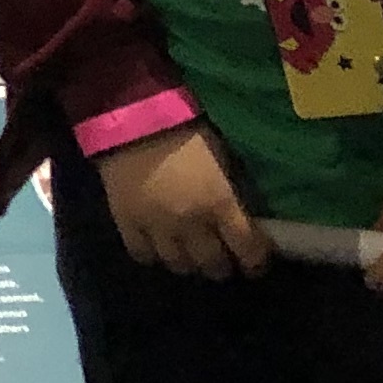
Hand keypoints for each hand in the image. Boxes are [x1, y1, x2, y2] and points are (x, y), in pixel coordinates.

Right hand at [98, 123, 270, 278]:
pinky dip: (152, 254)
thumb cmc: (183, 129)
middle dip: (220, 265)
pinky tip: (155, 246)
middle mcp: (192, 222)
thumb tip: (239, 215)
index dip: (254, 261)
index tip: (254, 263)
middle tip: (221, 259)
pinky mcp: (127, 223)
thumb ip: (228, 190)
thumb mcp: (219, 156)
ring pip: (179, 264)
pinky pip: (142, 254)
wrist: (131, 116)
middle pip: (212, 264)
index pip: (247, 249)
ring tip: (188, 254)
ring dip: (188, 263)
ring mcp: (158, 227)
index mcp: (220, 202)